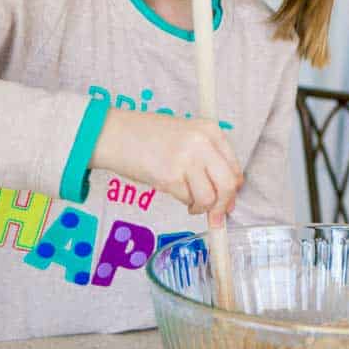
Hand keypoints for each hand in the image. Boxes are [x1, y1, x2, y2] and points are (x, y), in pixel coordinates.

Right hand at [91, 108, 242, 216]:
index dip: (233, 189)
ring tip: (191, 204)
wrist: (114, 133)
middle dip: (223, 206)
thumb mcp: (186, 137)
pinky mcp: (169, 176)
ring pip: (209, 198)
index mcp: (210, 130)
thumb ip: (207, 159)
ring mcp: (187, 159)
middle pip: (228, 184)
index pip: (234, 168)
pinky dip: (184, 202)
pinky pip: (187, 199)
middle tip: (216, 217)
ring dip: (201, 208)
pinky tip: (175, 193)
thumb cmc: (147, 137)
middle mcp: (202, 143)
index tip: (227, 201)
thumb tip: (226, 195)